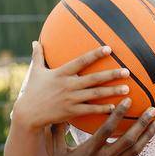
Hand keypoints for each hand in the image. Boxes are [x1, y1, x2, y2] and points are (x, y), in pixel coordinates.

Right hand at [15, 40, 129, 130]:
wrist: (27, 114)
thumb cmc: (33, 91)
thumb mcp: (35, 71)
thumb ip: (38, 56)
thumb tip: (35, 41)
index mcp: (61, 73)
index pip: (81, 61)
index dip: (95, 54)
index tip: (109, 48)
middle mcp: (68, 85)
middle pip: (93, 78)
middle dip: (111, 74)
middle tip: (127, 71)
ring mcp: (70, 99)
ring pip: (95, 94)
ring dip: (112, 91)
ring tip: (127, 89)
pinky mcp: (71, 112)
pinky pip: (90, 110)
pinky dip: (102, 109)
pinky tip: (115, 107)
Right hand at [44, 101, 154, 155]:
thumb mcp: (56, 154)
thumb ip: (56, 132)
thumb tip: (55, 113)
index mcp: (89, 151)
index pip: (107, 129)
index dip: (118, 114)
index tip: (128, 100)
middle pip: (128, 139)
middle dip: (142, 123)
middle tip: (153, 109)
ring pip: (135, 149)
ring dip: (148, 134)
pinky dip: (142, 145)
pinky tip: (149, 136)